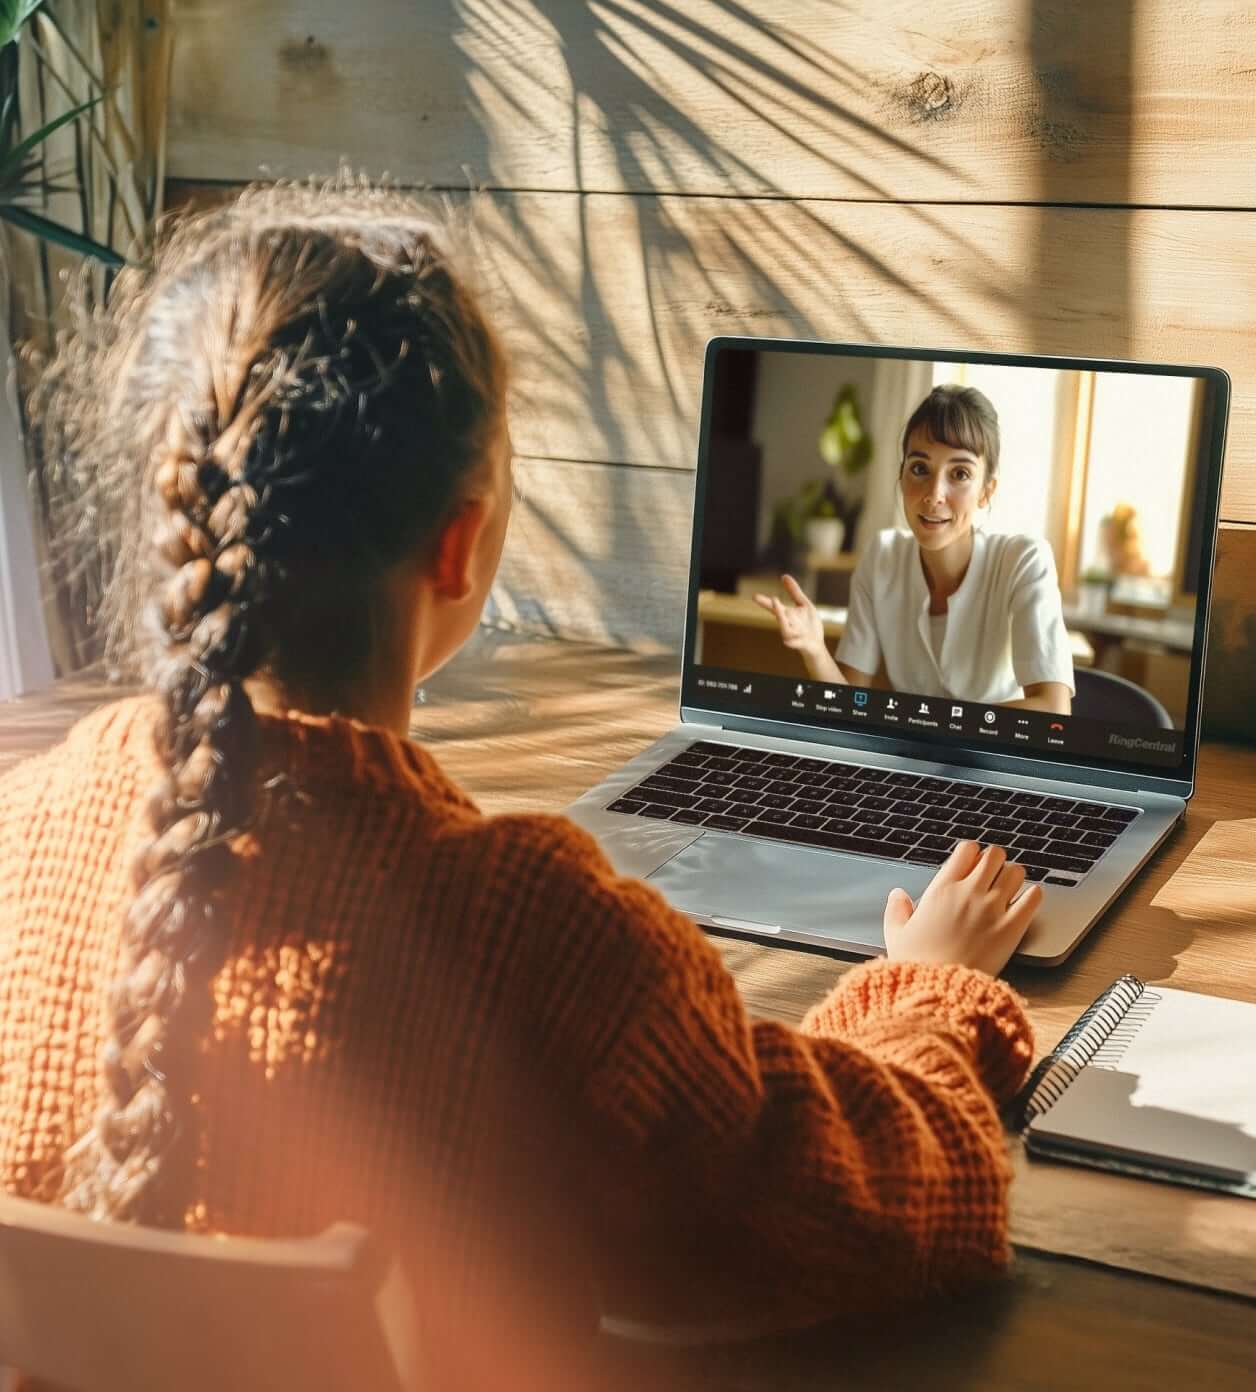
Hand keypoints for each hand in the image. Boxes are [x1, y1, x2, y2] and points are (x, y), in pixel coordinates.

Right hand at [752, 574, 824, 654]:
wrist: (816, 643)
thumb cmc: (808, 624)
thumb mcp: (803, 604)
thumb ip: (794, 591)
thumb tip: (784, 576)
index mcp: (786, 613)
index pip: (773, 606)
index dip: (764, 601)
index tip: (754, 596)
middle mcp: (786, 623)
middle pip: (778, 614)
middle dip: (774, 607)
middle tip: (769, 598)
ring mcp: (790, 633)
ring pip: (784, 626)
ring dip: (781, 617)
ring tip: (778, 605)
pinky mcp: (796, 643)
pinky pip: (792, 639)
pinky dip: (791, 636)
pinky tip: (787, 636)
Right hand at [882, 841, 1040, 976]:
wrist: (940, 992)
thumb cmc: (917, 965)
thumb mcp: (896, 935)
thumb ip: (897, 910)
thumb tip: (897, 895)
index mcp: (941, 889)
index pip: (967, 849)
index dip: (971, 853)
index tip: (971, 864)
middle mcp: (969, 893)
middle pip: (994, 854)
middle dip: (995, 861)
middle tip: (993, 874)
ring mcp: (992, 909)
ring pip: (1016, 871)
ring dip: (1014, 876)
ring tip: (1009, 888)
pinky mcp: (1012, 928)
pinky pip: (1034, 897)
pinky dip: (1033, 895)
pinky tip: (1026, 901)